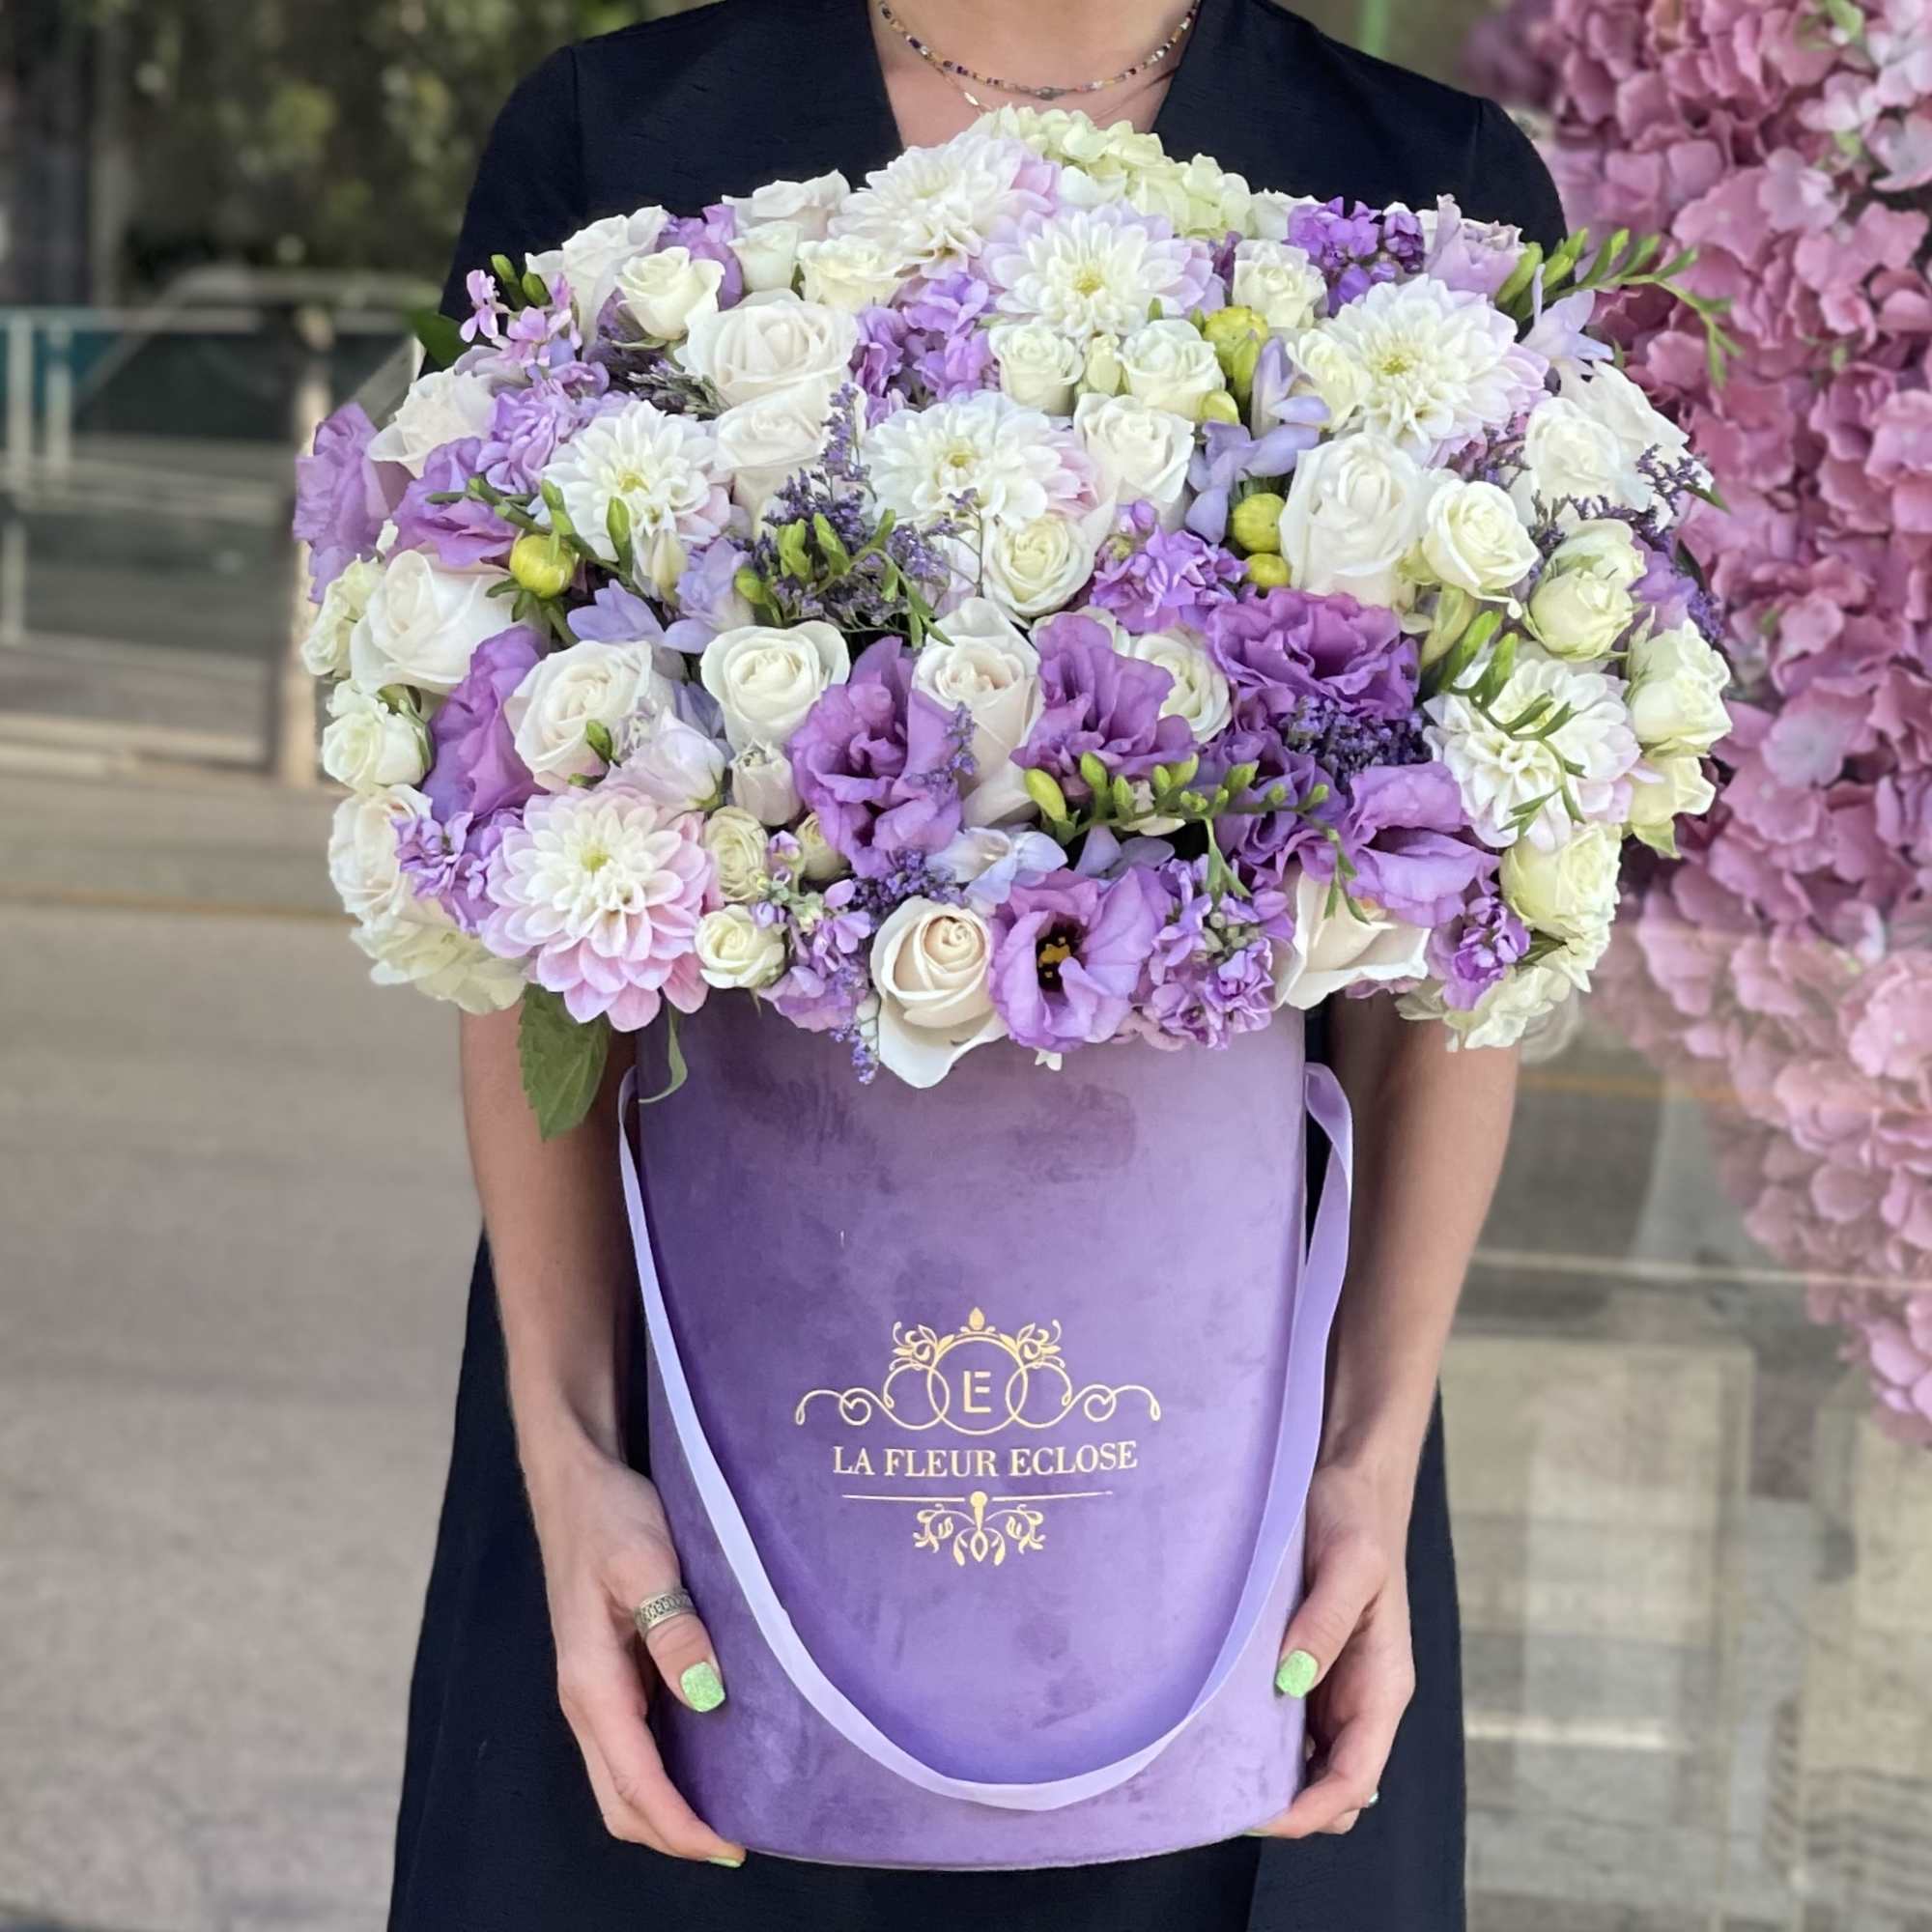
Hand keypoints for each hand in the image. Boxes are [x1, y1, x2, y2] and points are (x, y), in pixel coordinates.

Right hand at [523, 1422, 744, 1865]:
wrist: (577, 1481)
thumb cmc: (610, 1517)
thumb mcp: (646, 1562)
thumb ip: (674, 1627)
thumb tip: (704, 1694)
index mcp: (590, 1683)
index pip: (634, 1780)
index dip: (680, 1824)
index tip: (729, 1846)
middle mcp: (586, 1699)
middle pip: (621, 1799)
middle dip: (673, 1833)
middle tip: (739, 1841)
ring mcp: (594, 1689)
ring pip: (624, 1777)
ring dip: (668, 1806)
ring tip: (731, 1811)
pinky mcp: (609, 1673)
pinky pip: (632, 1745)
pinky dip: (664, 1772)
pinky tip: (708, 1760)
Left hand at [1252, 1456, 1415, 1839]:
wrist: (1352, 1480)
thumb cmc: (1356, 1517)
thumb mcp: (1348, 1561)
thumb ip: (1325, 1621)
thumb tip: (1292, 1679)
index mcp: (1383, 1684)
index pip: (1356, 1778)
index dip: (1312, 1810)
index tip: (1260, 1817)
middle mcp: (1361, 1696)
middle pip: (1333, 1785)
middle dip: (1289, 1806)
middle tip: (1221, 1800)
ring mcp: (1334, 1684)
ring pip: (1309, 1762)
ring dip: (1272, 1778)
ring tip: (1211, 1775)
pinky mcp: (1308, 1664)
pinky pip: (1289, 1724)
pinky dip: (1261, 1742)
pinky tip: (1221, 1732)